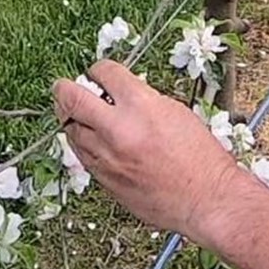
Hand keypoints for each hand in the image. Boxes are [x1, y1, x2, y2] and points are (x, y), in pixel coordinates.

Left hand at [52, 61, 251, 245]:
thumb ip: (143, 100)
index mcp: (141, 106)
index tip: (98, 72)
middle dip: (64, 89)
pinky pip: (82, 155)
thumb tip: (120, 96)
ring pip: (71, 130)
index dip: (99, 69)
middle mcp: (119, 129)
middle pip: (73, 99)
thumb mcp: (176, 113)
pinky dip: (81, 142)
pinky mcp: (105, 179)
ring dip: (71, 118)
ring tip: (74, 113)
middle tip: (62, 87)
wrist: (206, 199)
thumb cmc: (200, 159)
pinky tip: (87, 139)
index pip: (105, 73)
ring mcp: (108, 156)